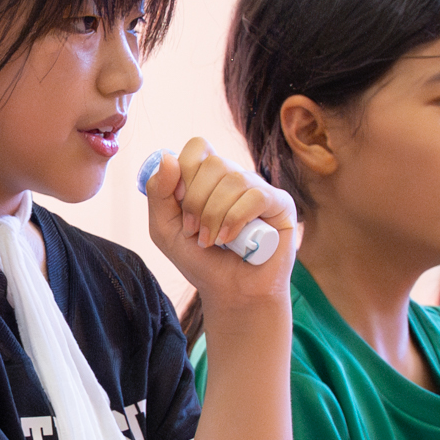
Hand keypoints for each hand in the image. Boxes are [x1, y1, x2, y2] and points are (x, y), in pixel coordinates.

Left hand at [140, 138, 296, 312]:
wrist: (229, 292)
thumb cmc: (199, 261)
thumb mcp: (164, 228)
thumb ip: (158, 192)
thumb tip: (168, 158)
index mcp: (209, 177)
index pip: (198, 147)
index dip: (184, 172)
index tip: (179, 204)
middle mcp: (235, 177)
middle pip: (213, 163)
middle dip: (196, 201)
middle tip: (194, 231)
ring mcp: (259, 188)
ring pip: (234, 179)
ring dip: (214, 215)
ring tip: (211, 241)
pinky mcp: (281, 204)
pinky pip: (256, 196)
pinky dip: (236, 219)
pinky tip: (230, 240)